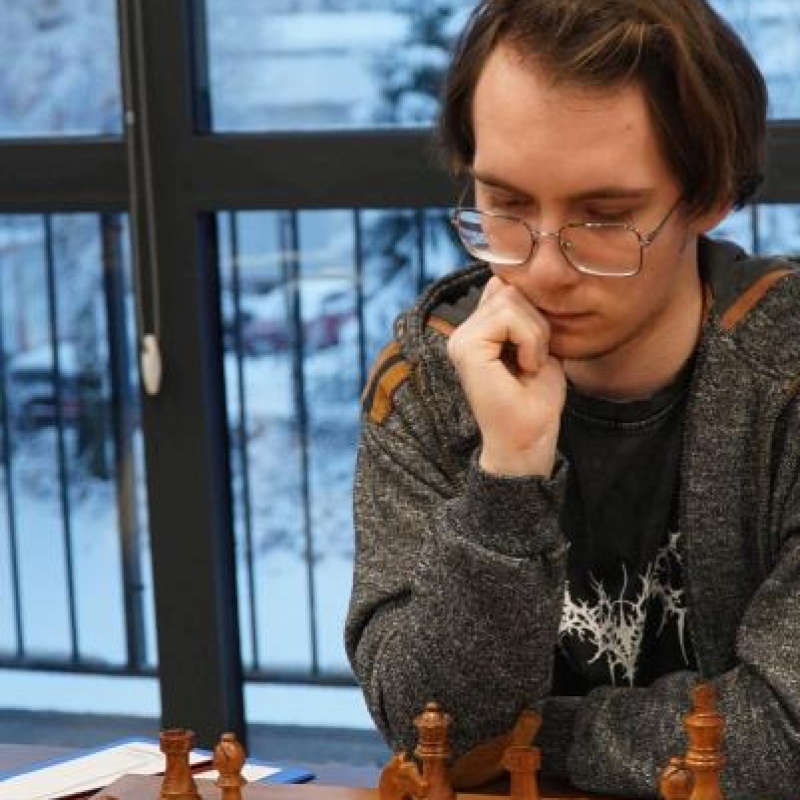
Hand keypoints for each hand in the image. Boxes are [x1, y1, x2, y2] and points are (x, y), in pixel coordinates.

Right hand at [447, 277, 565, 476]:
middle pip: (509, 289)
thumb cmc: (536, 400)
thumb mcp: (538, 345)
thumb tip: (511, 280)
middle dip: (537, 322)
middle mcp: (462, 332)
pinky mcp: (466, 348)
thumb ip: (524, 314)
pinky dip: (530, 340)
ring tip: (530, 365)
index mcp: (476, 331)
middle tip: (535, 360)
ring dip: (536, 333)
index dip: (534, 313)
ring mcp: (460, 339)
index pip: (506, 288)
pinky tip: (526, 368)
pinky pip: (508, 317)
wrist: (529, 440)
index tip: (536, 352)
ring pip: (510, 299)